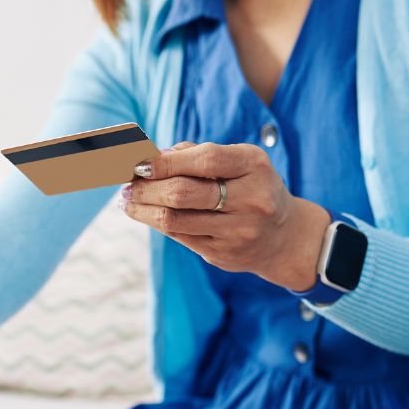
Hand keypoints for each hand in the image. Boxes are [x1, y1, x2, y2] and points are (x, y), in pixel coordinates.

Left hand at [120, 142, 329, 290]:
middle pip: (183, 193)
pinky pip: (179, 236)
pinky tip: (142, 213)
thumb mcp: (238, 163)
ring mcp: (237, 230)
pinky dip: (155, 222)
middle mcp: (250, 199)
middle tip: (126, 184)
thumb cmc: (250, 188)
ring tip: (127, 200)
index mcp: (254, 166)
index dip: (166, 161)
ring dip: (143, 208)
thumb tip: (148, 157)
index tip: (138, 162)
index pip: (204, 160)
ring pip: (175, 219)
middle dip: (146, 187)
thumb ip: (195, 155)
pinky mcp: (222, 253)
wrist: (283, 238)